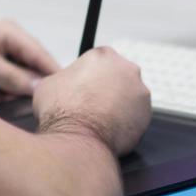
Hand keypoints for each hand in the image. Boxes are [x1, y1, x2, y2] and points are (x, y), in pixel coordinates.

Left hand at [0, 20, 60, 101]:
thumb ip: (16, 78)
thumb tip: (41, 87)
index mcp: (10, 32)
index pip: (42, 55)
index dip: (50, 76)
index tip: (55, 97)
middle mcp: (7, 41)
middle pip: (29, 71)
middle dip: (15, 89)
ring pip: (14, 82)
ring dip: (0, 93)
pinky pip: (0, 84)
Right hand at [32, 47, 150, 156]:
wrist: (78, 139)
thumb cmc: (64, 111)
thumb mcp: (48, 84)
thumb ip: (60, 78)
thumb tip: (59, 86)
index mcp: (103, 55)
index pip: (99, 62)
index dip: (89, 76)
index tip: (84, 88)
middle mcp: (126, 69)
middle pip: (118, 76)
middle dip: (107, 89)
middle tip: (92, 104)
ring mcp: (140, 91)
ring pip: (129, 96)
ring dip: (119, 105)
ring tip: (101, 119)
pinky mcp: (147, 114)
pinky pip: (136, 116)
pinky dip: (126, 122)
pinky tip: (111, 129)